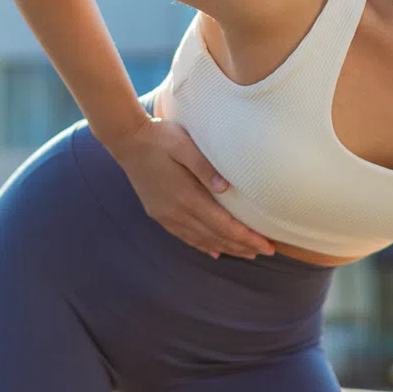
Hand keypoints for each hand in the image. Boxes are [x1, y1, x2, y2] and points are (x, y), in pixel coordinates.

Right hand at [107, 114, 276, 259]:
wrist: (126, 141)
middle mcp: (176, 211)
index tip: (266, 245)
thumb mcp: (183, 144)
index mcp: (185, 196)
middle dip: (242, 246)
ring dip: (226, 248)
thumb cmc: (159, 137)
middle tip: (266, 251)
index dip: (246, 237)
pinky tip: (214, 251)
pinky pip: (184, 237)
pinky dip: (203, 246)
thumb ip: (204, 166)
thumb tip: (226, 188)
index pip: (223, 224)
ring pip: (201, 240)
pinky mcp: (158, 214)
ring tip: (246, 254)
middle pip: (215, 237)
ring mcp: (165, 215)